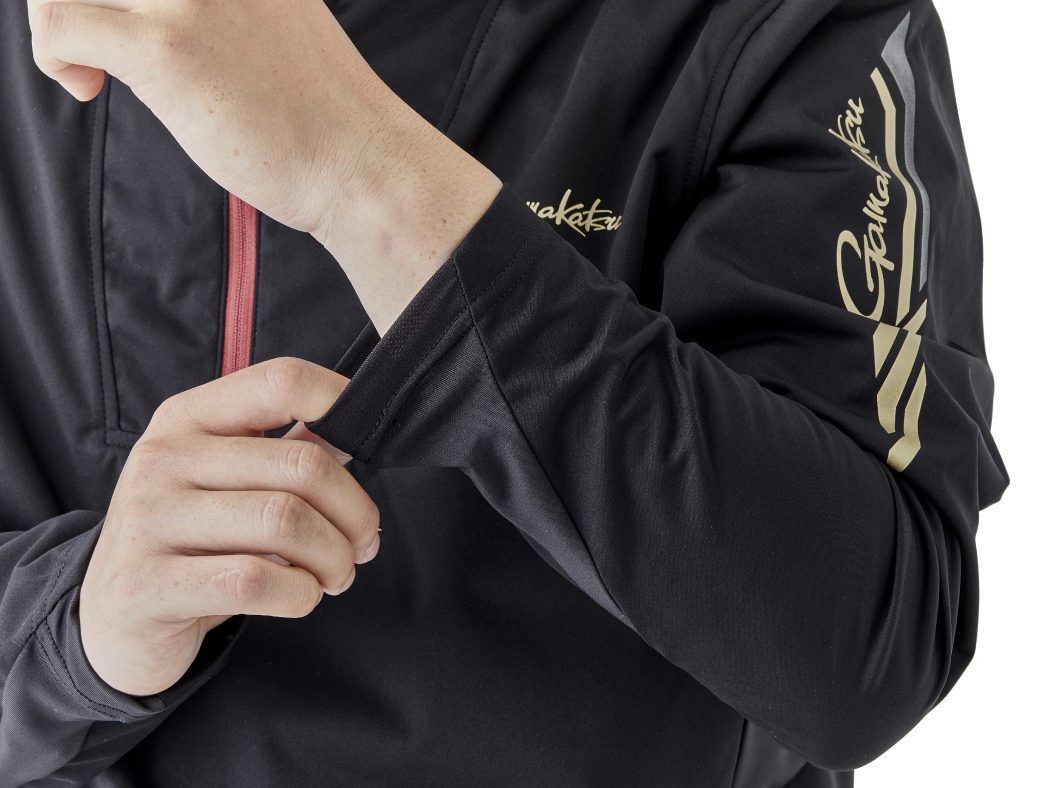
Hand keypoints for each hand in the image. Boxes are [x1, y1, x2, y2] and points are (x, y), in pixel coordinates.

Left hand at [29, 0, 501, 333]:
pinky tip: (87, 86)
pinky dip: (53, 54)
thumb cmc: (326, 121)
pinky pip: (59, 21)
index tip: (125, 18)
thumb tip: (167, 19)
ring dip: (61, 16)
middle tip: (100, 41)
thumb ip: (226, 7)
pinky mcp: (166, 49)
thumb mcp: (279, 25)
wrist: (363, 165)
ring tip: (93, 65)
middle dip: (88, 1)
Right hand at [79, 358, 379, 696]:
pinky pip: (253, 581)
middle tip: (362, 545)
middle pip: (304, 465)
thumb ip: (286, 450)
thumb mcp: (226, 481)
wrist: (117, 623)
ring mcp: (146, 520)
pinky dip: (299, 593)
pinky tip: (300, 596)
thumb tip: (357, 426)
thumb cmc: (191, 544)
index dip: (343, 403)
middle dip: (355, 513)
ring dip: (334, 558)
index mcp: (188, 418)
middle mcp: (162, 458)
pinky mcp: (143, 586)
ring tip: (337, 574)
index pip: (282, 382)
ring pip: (286, 522)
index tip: (369, 442)